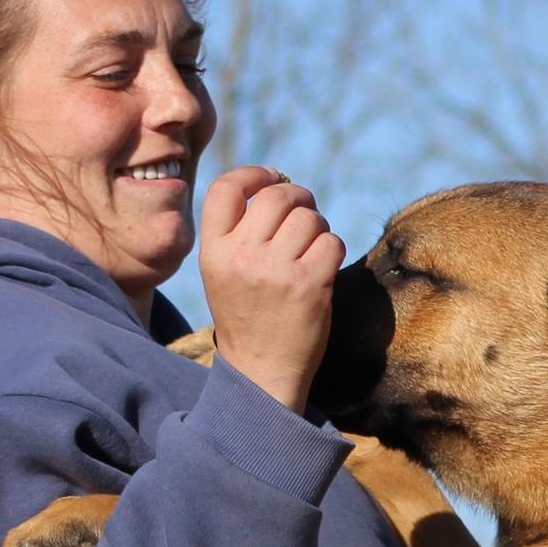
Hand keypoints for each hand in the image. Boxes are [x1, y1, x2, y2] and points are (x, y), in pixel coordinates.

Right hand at [200, 167, 344, 413]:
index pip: (227, 188)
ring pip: (309, 217)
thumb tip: (277, 183)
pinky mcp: (309, 285)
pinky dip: (333, 248)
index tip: (273, 177)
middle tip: (306, 212)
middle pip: (276, 196)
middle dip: (298, 197)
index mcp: (213, 250)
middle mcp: (241, 256)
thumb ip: (238, 232)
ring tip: (313, 246)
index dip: (254, 174)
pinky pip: (332, 243)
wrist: (262, 372)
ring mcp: (276, 270)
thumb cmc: (247, 318)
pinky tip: (324, 266)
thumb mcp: (223, 273)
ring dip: (319, 226)